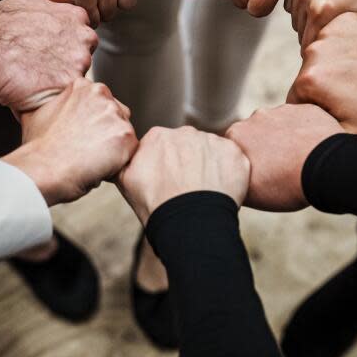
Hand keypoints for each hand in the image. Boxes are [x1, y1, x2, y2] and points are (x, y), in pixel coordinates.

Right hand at [0, 0, 97, 111]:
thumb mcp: (31, 5)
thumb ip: (51, 16)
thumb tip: (51, 24)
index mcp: (77, 18)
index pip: (83, 42)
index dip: (64, 53)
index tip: (48, 57)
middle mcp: (83, 39)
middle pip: (83, 63)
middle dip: (64, 71)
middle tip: (38, 72)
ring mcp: (78, 63)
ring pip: (75, 84)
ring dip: (57, 88)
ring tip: (31, 85)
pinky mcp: (66, 86)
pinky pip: (63, 101)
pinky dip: (48, 102)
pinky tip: (30, 96)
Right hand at [3, 79, 137, 204]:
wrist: (45, 169)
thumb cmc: (40, 148)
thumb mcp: (40, 112)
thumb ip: (57, 103)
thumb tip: (56, 105)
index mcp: (83, 86)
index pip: (101, 101)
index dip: (94, 121)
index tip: (83, 133)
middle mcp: (101, 94)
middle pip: (117, 114)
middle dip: (108, 130)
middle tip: (88, 147)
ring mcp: (115, 114)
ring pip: (124, 131)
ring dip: (114, 145)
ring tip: (92, 157)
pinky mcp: (126, 135)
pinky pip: (130, 149)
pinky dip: (120, 160)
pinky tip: (100, 164)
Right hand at [117, 126, 248, 224]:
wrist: (190, 224)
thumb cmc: (157, 207)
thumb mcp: (126, 182)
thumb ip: (125, 161)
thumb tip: (123, 153)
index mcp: (157, 137)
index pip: (163, 146)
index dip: (167, 164)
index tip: (169, 180)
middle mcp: (185, 132)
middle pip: (188, 145)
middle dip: (189, 162)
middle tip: (189, 188)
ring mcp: (212, 140)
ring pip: (211, 151)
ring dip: (210, 166)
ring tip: (206, 191)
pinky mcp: (234, 152)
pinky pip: (232, 159)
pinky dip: (229, 173)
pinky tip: (222, 189)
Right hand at [226, 105, 341, 211]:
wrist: (324, 169)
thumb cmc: (284, 184)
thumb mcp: (249, 194)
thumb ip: (236, 181)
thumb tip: (235, 180)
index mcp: (236, 135)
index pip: (236, 148)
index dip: (248, 162)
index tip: (260, 174)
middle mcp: (256, 117)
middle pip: (257, 133)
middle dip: (265, 147)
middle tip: (280, 169)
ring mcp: (284, 111)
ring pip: (281, 126)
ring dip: (287, 140)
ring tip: (300, 162)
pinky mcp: (308, 110)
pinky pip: (304, 122)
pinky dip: (307, 134)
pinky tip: (314, 151)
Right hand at [288, 13, 356, 139]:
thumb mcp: (350, 137)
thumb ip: (313, 135)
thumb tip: (292, 136)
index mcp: (310, 80)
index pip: (295, 100)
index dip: (315, 109)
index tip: (340, 110)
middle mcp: (315, 50)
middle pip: (306, 77)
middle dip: (323, 88)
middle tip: (353, 96)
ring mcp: (332, 31)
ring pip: (320, 57)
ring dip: (333, 68)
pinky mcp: (347, 20)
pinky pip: (335, 39)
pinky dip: (345, 48)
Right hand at [289, 0, 356, 49]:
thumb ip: (336, 45)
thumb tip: (320, 63)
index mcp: (322, 11)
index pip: (307, 46)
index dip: (322, 49)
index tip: (334, 47)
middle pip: (299, 30)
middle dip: (314, 32)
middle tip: (334, 25)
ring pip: (294, 13)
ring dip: (307, 15)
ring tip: (330, 9)